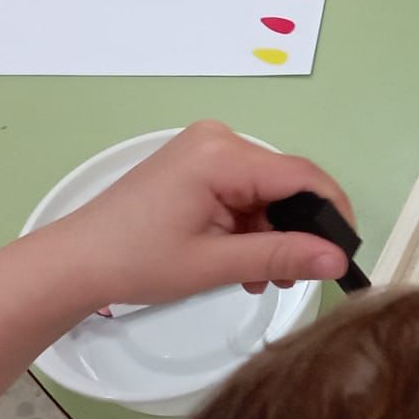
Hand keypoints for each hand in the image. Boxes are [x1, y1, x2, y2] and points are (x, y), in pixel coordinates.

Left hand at [49, 122, 354, 307]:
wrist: (74, 262)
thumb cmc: (138, 261)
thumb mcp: (217, 264)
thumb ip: (282, 256)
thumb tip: (339, 260)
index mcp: (223, 155)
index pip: (303, 177)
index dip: (333, 215)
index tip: (344, 257)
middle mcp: (219, 139)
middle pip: (286, 184)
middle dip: (297, 231)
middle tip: (294, 278)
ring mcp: (206, 149)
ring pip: (267, 192)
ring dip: (273, 235)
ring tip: (261, 279)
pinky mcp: (197, 164)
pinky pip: (244, 193)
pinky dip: (251, 227)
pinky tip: (244, 263)